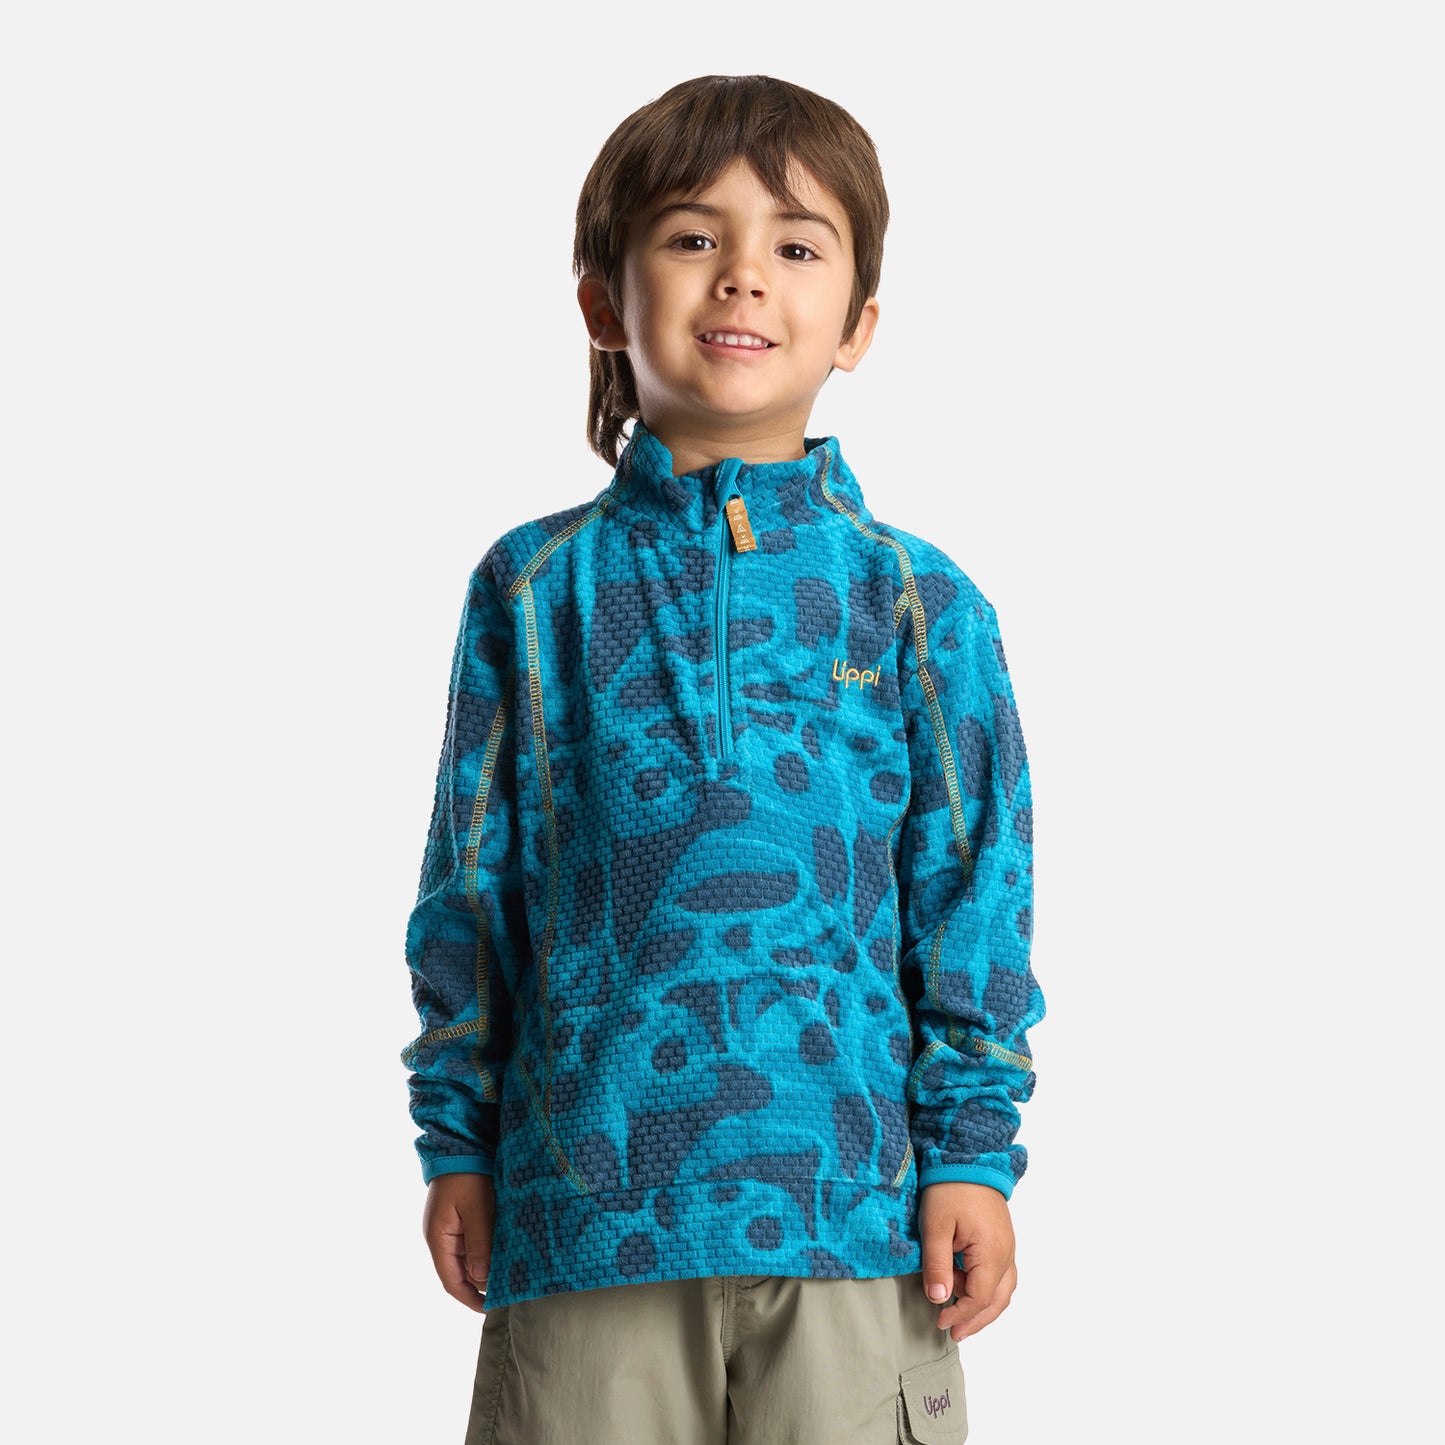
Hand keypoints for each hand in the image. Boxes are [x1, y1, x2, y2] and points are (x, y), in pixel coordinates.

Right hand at [423, 1172, 495, 1312]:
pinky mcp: (460, 1217)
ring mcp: (450, 1228)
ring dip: (485, 1268)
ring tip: (509, 1276)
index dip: (470, 1299)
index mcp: (439, 1239)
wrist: (461, 1143)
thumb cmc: (468, 1174)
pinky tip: (504, 1253)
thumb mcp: (477, 1208)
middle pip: (460, 1273)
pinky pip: (472, 1243)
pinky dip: (486, 1251)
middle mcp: (441, 1237)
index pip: (452, 1282)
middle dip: (481, 1286)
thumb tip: (481, 1280)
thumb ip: (480, 1243)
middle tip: (507, 1293)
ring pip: (468, 1259)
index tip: (491, 1308)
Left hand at [918, 1180, 1017, 1341]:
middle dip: (976, 1320)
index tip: (940, 1321)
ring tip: (962, 1317)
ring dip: (984, 1307)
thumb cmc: (950, 1188)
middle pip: (998, 1300)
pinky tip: (970, 1289)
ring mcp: (1008, 1246)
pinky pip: (1003, 1274)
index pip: (979, 1298)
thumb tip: (938, 1299)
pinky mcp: (1002, 1238)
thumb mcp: (935, 1226)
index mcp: (992, 1252)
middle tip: (954, 1333)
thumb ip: (936, 1264)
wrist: (968, 1155)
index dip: (960, 1314)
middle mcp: (1006, 1253)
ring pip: (1004, 1289)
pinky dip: (989, 1289)